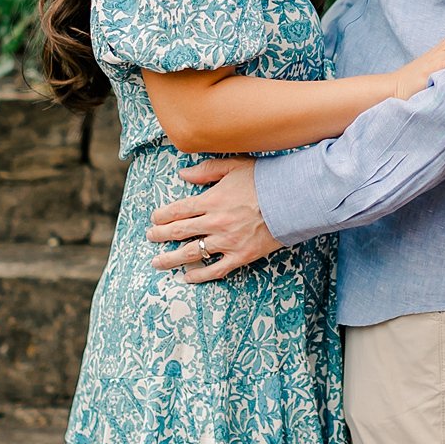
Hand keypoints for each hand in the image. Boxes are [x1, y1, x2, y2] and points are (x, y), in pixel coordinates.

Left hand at [147, 157, 279, 281]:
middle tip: (150, 237)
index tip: (154, 218)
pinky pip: (215, 270)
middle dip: (160, 235)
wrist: (294, 200)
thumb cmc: (266, 180)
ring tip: (157, 262)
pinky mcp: (241, 256)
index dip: (162, 215)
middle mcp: (215, 223)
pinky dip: (199, 275)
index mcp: (212, 200)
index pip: (178, 210)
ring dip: (171, 259)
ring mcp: (227, 242)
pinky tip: (187, 277)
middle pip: (179, 232)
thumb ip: (207, 170)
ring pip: (191, 253)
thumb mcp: (235, 166)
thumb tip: (182, 174)